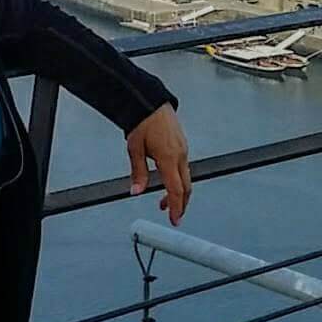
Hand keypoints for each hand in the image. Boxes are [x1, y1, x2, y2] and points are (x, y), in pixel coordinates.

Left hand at [126, 104, 191, 225]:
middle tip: (173, 215)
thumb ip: (138, 172)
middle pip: (186, 187)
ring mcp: (183, 150)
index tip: (175, 219)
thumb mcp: (134, 149)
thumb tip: (136, 190)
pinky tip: (169, 181)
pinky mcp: (182, 145)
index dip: (177, 207)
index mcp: (168, 157)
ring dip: (179, 192)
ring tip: (166, 201)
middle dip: (181, 204)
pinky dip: (179, 179)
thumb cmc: (143, 121)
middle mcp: (180, 154)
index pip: (176, 189)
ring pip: (186, 177)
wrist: (150, 102)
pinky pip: (184, 167)